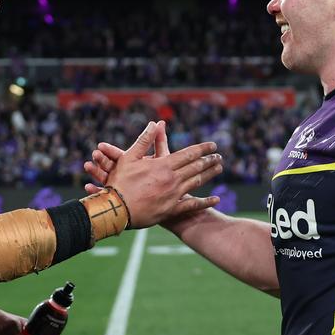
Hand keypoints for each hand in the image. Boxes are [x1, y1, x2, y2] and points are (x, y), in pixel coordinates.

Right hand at [84, 121, 221, 225]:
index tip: (213, 145)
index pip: (189, 154)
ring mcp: (174, 195)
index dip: (202, 148)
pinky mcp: (172, 210)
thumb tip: (155, 123)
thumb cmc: (119, 182)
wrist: (116, 210)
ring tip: (218, 168)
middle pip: (196, 167)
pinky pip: (192, 205)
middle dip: (209, 160)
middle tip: (219, 156)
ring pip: (197, 182)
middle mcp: (172, 179)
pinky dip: (206, 202)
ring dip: (209, 174)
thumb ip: (144, 140)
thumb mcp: (129, 157)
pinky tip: (216, 200)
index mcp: (163, 165)